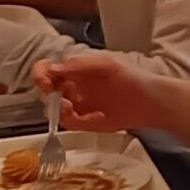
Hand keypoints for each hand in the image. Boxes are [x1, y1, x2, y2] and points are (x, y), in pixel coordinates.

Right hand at [35, 52, 162, 132]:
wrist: (149, 101)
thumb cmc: (131, 77)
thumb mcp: (106, 65)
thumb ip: (79, 65)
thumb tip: (53, 68)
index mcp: (74, 69)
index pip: (45, 69)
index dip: (40, 76)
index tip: (46, 84)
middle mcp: (70, 86)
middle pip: (44, 92)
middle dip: (50, 98)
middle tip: (65, 102)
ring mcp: (75, 104)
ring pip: (52, 110)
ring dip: (60, 112)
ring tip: (76, 111)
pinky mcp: (83, 121)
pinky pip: (69, 124)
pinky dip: (78, 122)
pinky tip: (96, 117)